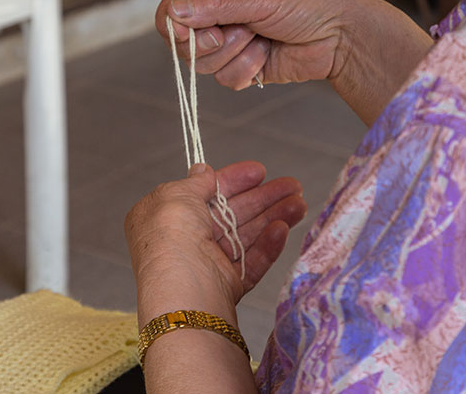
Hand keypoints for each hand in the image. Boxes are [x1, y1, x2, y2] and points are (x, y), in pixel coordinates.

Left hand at [125, 161, 306, 323]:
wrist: (182, 293)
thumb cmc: (170, 238)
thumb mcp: (176, 196)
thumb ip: (196, 182)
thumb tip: (204, 170)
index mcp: (165, 217)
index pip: (205, 193)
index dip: (233, 180)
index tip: (259, 171)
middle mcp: (185, 240)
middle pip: (231, 214)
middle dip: (263, 197)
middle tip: (293, 185)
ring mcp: (207, 264)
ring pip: (245, 236)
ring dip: (273, 217)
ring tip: (300, 204)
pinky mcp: (226, 285)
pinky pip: (250, 262)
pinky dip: (267, 245)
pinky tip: (282, 228)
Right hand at [155, 0, 433, 123]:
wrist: (341, 35)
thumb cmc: (308, 1)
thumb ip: (214, 6)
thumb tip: (174, 12)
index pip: (173, 6)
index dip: (175, 24)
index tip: (190, 33)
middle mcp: (219, 13)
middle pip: (182, 41)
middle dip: (211, 43)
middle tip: (240, 33)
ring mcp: (230, 41)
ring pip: (203, 64)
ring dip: (235, 55)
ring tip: (261, 39)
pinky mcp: (243, 66)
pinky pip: (225, 79)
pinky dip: (246, 71)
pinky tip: (267, 56)